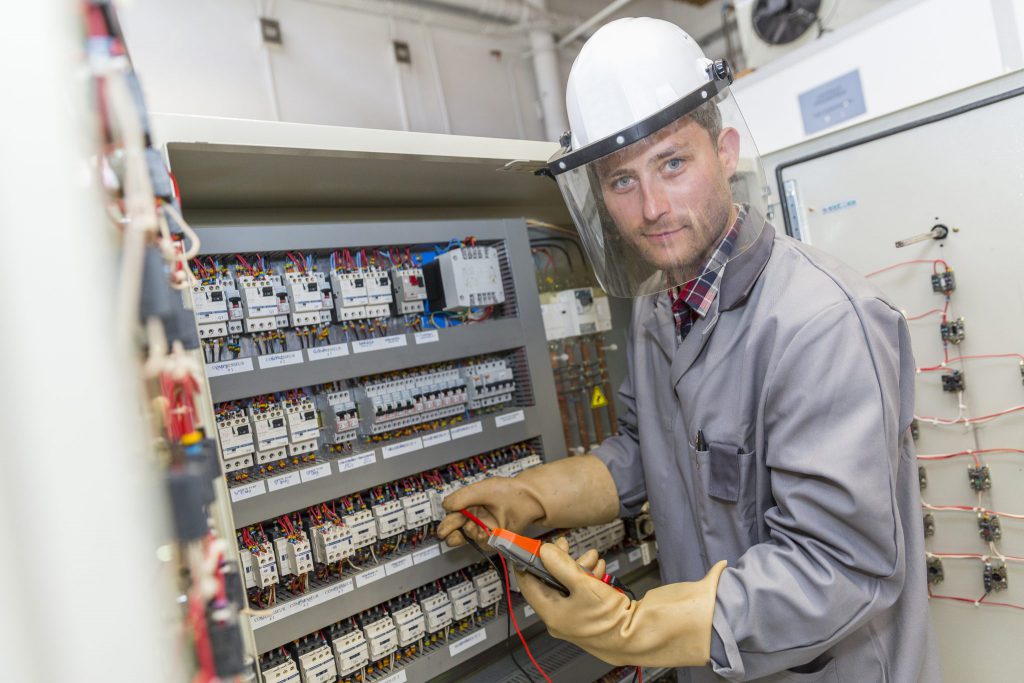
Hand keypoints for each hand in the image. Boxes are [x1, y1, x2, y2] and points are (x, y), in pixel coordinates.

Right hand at [436, 476, 544, 547]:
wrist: (530, 501)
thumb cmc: (510, 492)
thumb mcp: (483, 489)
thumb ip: (462, 496)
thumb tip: (446, 505)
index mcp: (471, 503)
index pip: (453, 515)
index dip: (447, 522)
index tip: (444, 529)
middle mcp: (476, 516)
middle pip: (457, 529)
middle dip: (451, 533)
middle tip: (448, 534)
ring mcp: (485, 527)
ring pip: (469, 537)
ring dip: (468, 534)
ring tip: (472, 527)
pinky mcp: (495, 538)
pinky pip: (483, 544)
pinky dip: (481, 540)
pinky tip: (483, 533)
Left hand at [516, 539, 727, 666]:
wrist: (641, 633)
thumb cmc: (611, 620)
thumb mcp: (582, 585)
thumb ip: (561, 565)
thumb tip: (544, 551)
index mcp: (552, 614)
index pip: (528, 585)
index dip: (527, 562)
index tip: (527, 546)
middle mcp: (561, 617)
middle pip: (551, 580)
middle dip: (561, 560)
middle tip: (564, 545)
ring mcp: (576, 615)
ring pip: (569, 582)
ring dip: (579, 565)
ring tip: (591, 557)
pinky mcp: (591, 610)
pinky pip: (583, 588)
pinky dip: (589, 574)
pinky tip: (598, 568)